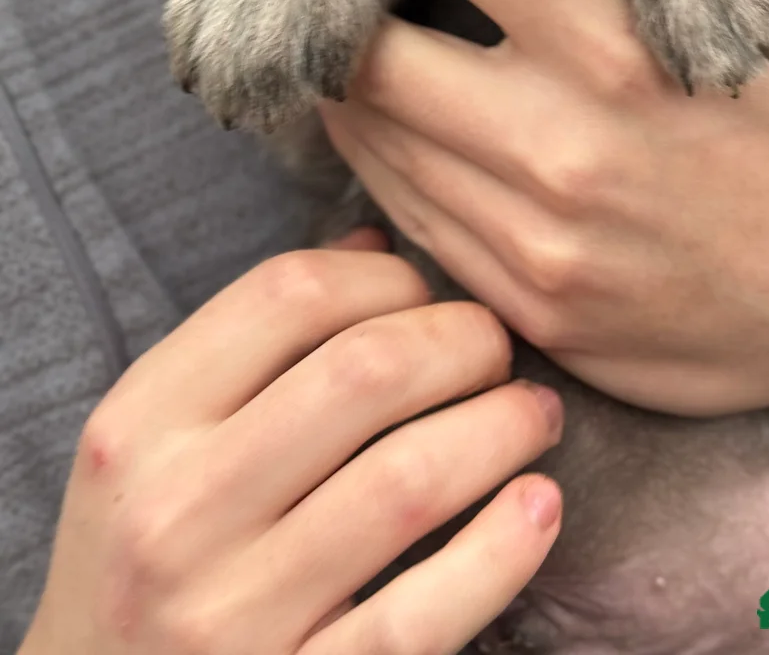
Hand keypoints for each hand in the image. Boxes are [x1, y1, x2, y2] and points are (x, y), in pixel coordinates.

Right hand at [19, 243, 561, 654]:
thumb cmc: (143, 554)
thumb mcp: (156, 439)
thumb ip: (255, 341)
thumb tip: (377, 243)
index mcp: (142, 425)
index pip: (289, 294)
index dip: (388, 276)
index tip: (426, 295)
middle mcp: (178, 512)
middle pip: (368, 371)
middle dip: (465, 340)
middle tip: (499, 349)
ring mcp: (234, 614)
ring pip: (411, 481)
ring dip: (503, 427)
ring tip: (533, 415)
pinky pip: (424, 614)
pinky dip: (503, 549)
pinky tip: (538, 506)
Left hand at [285, 0, 768, 417]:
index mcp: (624, 54)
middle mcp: (562, 152)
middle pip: (378, 57)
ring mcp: (538, 244)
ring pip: (377, 146)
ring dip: (344, 78)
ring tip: (336, 27)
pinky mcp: (531, 308)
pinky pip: (408, 222)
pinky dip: (378, 164)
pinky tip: (384, 124)